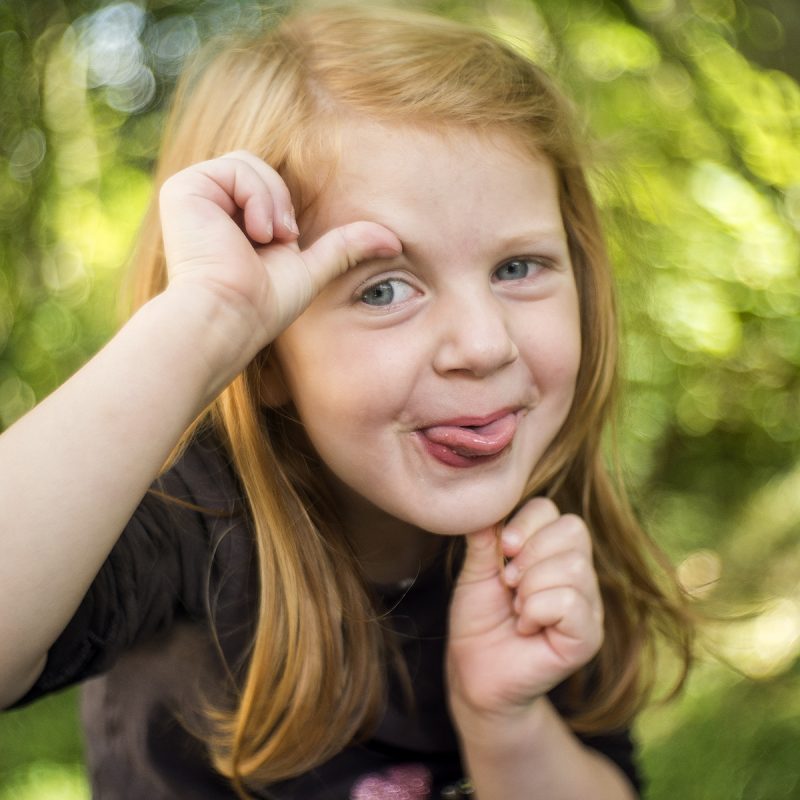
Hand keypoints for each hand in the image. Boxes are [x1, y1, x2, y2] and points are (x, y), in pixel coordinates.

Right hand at [158, 150, 400, 349]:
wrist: (230, 317)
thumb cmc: (262, 306)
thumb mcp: (311, 269)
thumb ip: (345, 247)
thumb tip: (395, 240)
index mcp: (230, 222)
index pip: (268, 187)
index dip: (286, 211)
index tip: (286, 242)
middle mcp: (209, 207)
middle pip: (260, 169)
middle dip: (280, 203)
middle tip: (279, 239)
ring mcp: (194, 196)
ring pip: (249, 164)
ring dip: (271, 202)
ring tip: (264, 238)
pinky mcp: (183, 189)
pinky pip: (235, 167)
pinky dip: (255, 196)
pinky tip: (251, 231)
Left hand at [447, 498, 603, 719]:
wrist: (474, 672)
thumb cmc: (479, 620)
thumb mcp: (476, 571)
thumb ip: (485, 538)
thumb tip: (484, 504)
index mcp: (552, 551)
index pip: (551, 511)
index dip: (524, 523)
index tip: (502, 549)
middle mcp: (578, 573)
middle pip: (572, 530)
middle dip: (529, 554)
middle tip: (509, 583)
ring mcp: (588, 605)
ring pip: (573, 567)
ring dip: (531, 587)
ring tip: (517, 608)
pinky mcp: (589, 636)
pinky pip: (571, 603)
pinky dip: (537, 611)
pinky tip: (526, 626)